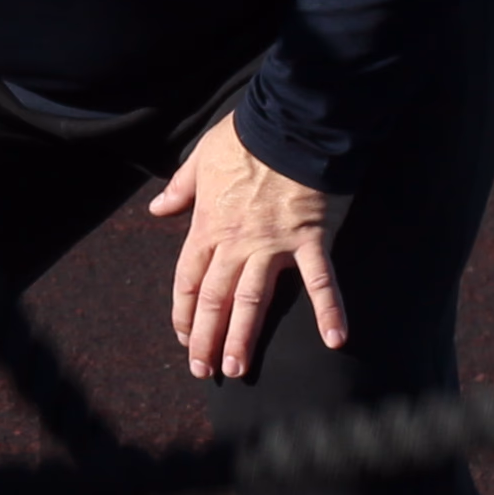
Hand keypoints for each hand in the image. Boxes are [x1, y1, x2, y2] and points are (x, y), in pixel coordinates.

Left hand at [146, 111, 340, 379]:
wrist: (286, 124)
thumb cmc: (243, 139)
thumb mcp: (199, 161)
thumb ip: (180, 190)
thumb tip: (157, 208)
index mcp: (207, 227)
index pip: (188, 280)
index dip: (184, 313)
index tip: (184, 338)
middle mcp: (235, 243)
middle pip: (214, 299)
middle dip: (206, 338)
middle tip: (204, 371)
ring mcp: (273, 245)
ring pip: (252, 300)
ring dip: (243, 337)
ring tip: (236, 369)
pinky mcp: (309, 240)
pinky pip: (321, 282)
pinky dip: (330, 310)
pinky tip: (337, 340)